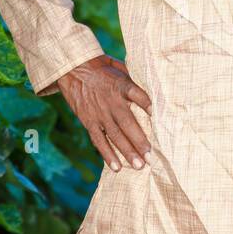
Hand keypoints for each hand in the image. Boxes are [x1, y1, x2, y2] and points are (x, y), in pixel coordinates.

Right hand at [58, 53, 151, 172]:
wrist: (72, 68)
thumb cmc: (101, 67)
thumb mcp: (119, 67)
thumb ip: (134, 80)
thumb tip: (152, 90)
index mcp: (121, 85)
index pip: (139, 96)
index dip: (149, 106)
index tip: (160, 118)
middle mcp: (111, 100)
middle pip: (128, 122)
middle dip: (140, 140)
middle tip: (151, 156)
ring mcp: (99, 112)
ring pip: (115, 135)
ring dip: (127, 151)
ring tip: (139, 165)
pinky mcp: (89, 120)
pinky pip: (98, 139)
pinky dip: (107, 154)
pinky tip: (117, 166)